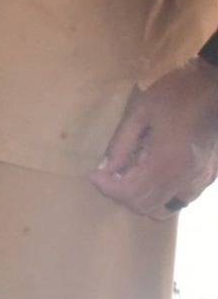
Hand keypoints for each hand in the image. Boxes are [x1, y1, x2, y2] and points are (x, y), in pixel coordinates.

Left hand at [91, 59, 217, 218]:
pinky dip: (161, 197)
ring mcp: (199, 181)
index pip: (130, 193)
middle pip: (145, 205)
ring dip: (140, 199)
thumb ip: (121, 144)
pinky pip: (180, 200)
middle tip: (107, 174)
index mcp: (166, 161)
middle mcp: (185, 179)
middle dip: (120, 194)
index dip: (106, 187)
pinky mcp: (207, 178)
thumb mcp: (139, 113)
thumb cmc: (176, 95)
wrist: (213, 89)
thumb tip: (105, 169)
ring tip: (127, 177)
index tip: (93, 174)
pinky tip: (150, 178)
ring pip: (163, 209)